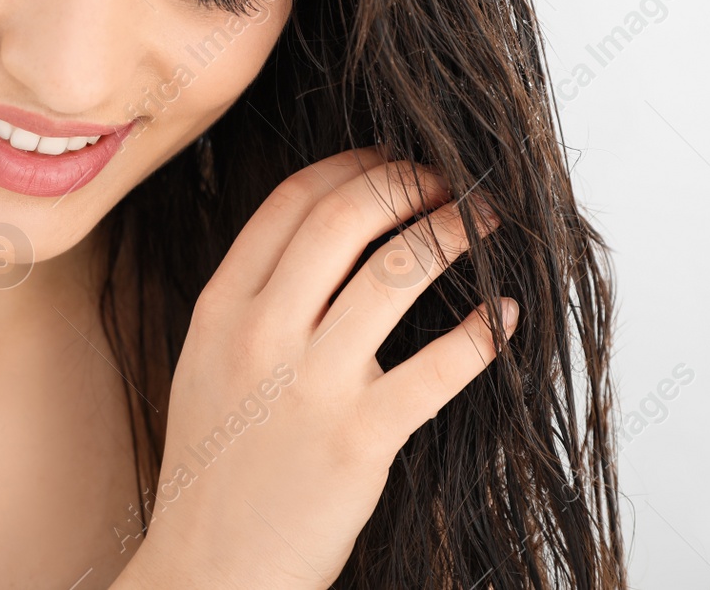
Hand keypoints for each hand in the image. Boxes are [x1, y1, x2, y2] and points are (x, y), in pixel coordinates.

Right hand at [115, 148, 513, 589]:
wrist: (208, 572)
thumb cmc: (214, 471)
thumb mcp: (206, 365)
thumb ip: (252, 301)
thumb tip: (326, 238)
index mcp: (220, 308)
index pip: (292, 201)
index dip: (353, 165)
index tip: (391, 161)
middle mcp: (261, 333)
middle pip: (347, 217)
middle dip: (409, 183)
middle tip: (447, 182)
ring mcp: (311, 384)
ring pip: (396, 272)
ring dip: (454, 234)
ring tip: (485, 223)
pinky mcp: (360, 439)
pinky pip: (439, 366)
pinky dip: (482, 331)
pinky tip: (504, 316)